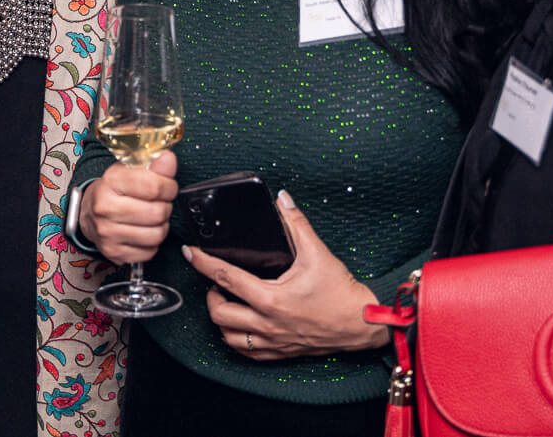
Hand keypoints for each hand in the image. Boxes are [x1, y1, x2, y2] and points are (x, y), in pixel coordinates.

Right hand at [79, 151, 177, 263]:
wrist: (87, 213)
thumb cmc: (113, 191)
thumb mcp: (130, 171)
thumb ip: (154, 165)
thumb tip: (169, 159)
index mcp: (111, 182)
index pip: (154, 187)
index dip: (169, 187)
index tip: (169, 187)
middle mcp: (105, 208)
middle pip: (158, 213)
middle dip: (166, 207)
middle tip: (160, 203)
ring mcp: (108, 233)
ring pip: (157, 235)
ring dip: (162, 226)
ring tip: (153, 217)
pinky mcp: (113, 252)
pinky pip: (149, 252)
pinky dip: (152, 243)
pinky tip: (144, 232)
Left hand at [184, 190, 387, 359]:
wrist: (362, 324)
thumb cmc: (341, 292)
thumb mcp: (318, 253)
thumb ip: (297, 224)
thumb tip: (283, 199)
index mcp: (271, 298)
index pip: (226, 277)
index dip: (203, 262)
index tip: (191, 252)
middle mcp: (267, 323)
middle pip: (219, 313)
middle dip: (210, 295)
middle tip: (216, 281)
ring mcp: (272, 341)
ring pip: (228, 337)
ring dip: (221, 319)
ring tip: (226, 302)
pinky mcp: (279, 352)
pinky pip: (246, 352)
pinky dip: (236, 339)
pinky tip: (240, 325)